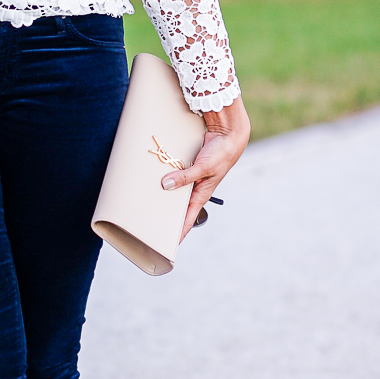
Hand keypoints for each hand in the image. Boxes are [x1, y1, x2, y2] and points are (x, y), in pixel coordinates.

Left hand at [162, 94, 250, 239]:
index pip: (189, 218)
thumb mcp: (203, 168)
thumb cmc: (222, 154)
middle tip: (153, 224)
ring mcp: (193, 177)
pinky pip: (176, 174)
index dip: (180, 232)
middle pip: (179, 206)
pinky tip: (157, 178)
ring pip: (176, 190)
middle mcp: (196, 188)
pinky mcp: (189, 166)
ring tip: (150, 202)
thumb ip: (185, 177)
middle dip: (169, 216)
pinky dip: (168, 176)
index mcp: (202, 194)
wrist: (228, 135)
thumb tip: (166, 185)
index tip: (170, 244)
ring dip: (166, 194)